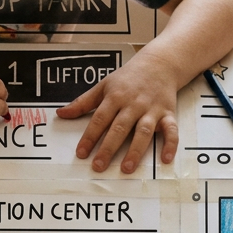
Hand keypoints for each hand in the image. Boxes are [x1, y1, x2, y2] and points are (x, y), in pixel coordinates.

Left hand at [56, 51, 179, 172]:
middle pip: (119, 128)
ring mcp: (152, 110)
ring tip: (126, 168)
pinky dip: (171, 144)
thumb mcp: (103, 86)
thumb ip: (82, 102)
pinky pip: (171, 130)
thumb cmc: (128, 78)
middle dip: (108, 148)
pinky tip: (166, 159)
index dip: (89, 137)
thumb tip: (61, 113)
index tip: (81, 153)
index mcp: (115, 97)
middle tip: (98, 166)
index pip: (99, 119)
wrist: (159, 64)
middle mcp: (133, 104)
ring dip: (135, 151)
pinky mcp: (168, 113)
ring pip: (143, 132)